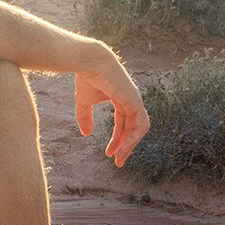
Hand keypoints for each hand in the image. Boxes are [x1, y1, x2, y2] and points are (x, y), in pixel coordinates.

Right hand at [73, 42, 149, 167]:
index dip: (117, 140)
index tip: (109, 154)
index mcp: (121, 99)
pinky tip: (123, 147)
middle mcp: (131, 100)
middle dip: (125, 146)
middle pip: (132, 128)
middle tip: (118, 162)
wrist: (90, 62)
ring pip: (139, 129)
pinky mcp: (135, 101)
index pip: (123, 123)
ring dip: (130, 145)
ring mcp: (135, 100)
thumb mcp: (84, 102)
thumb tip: (86, 134)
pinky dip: (133, 138)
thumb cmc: (87, 77)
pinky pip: (141, 125)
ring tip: (119, 158)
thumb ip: (85, 117)